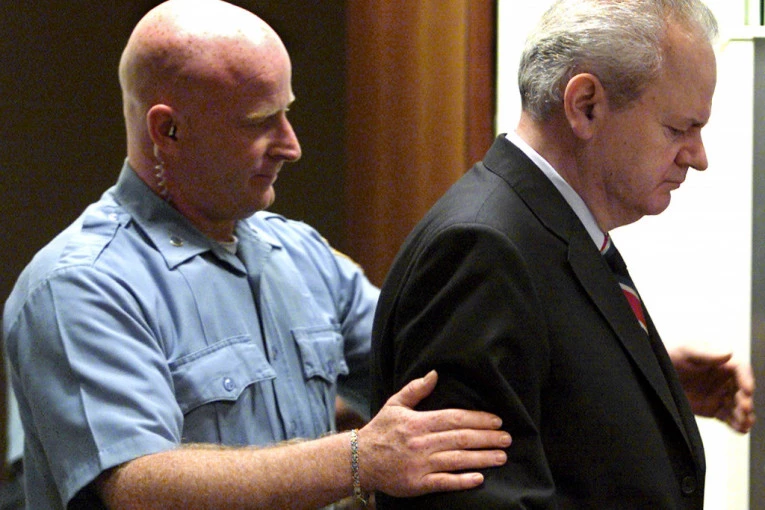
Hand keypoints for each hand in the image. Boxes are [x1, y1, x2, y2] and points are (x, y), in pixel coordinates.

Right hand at [358, 370, 510, 496]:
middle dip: (487, 438)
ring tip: (501, 457)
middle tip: (507, 439)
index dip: (478, 419)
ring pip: (457, 460)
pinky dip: (462, 480)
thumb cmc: (380, 430)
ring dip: (482, 458)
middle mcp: (421, 443)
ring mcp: (420, 464)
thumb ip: (416, 389)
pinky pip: (444, 482)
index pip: (455, 418)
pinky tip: (479, 478)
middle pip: (461, 438)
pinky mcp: (418, 483)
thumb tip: (435, 373)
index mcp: (418, 422)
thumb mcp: (395, 404)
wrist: (359, 460)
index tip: (497, 421)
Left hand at [669, 344, 754, 432]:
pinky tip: (740, 429)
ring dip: (744, 415)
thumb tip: (728, 353)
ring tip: (744, 423)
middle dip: (745, 401)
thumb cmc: (670, 356)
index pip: (740, 370)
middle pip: (741, 391)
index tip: (747, 390)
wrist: (655, 373)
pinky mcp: (712, 408)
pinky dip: (735, 424)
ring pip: (737, 406)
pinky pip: (727, 417)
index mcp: (721, 362)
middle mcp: (723, 379)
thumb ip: (706, 352)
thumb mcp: (686, 351)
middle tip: (745, 409)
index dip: (746, 379)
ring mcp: (719, 395)